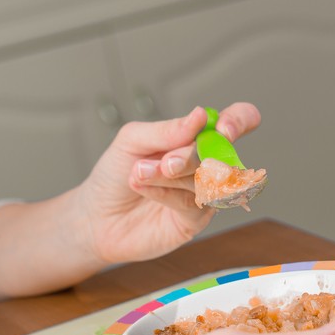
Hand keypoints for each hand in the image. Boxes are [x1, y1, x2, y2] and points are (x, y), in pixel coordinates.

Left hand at [76, 102, 260, 264]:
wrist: (95, 217)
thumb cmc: (116, 175)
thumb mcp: (133, 141)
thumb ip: (167, 129)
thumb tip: (201, 115)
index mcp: (200, 137)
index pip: (239, 121)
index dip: (240, 122)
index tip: (222, 129)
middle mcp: (208, 164)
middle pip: (226, 154)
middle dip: (192, 156)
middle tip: (165, 162)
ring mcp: (205, 192)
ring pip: (208, 179)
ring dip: (170, 175)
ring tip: (139, 173)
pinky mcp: (196, 219)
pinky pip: (193, 203)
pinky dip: (165, 192)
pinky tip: (143, 188)